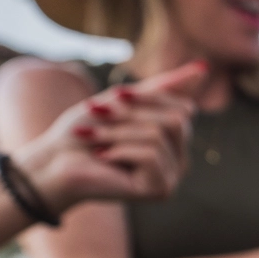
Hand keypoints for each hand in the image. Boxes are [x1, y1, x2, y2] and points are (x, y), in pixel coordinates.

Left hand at [10, 61, 209, 215]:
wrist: (54, 162)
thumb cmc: (84, 132)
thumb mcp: (124, 101)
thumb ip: (162, 88)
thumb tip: (204, 67)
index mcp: (174, 140)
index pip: (183, 108)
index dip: (147, 98)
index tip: (112, 98)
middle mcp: (179, 160)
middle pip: (176, 121)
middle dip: (132, 114)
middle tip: (99, 119)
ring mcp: (172, 177)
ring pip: (159, 136)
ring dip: (117, 132)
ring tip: (93, 140)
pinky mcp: (160, 190)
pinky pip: (151, 155)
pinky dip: (120, 150)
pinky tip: (102, 158)